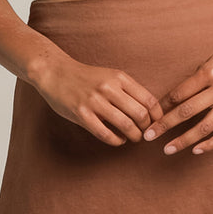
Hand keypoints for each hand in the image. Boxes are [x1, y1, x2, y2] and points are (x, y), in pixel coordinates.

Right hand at [33, 54, 164, 146]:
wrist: (54, 72)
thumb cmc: (85, 77)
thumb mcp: (109, 76)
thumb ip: (126, 90)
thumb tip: (148, 111)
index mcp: (119, 77)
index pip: (149, 100)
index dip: (157, 116)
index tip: (156, 123)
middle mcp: (109, 88)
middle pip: (140, 114)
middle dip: (147, 128)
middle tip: (145, 133)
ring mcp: (94, 102)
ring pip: (125, 125)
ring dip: (134, 136)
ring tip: (133, 138)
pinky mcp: (81, 114)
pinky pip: (105, 134)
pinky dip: (116, 140)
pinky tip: (118, 140)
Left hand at [143, 37, 212, 155]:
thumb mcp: (211, 61)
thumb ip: (195, 80)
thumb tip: (173, 100)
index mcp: (209, 73)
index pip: (179, 93)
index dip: (163, 106)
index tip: (150, 115)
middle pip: (187, 111)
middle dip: (164, 125)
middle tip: (148, 136)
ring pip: (204, 127)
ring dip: (183, 141)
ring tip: (167, 149)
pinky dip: (210, 144)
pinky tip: (196, 150)